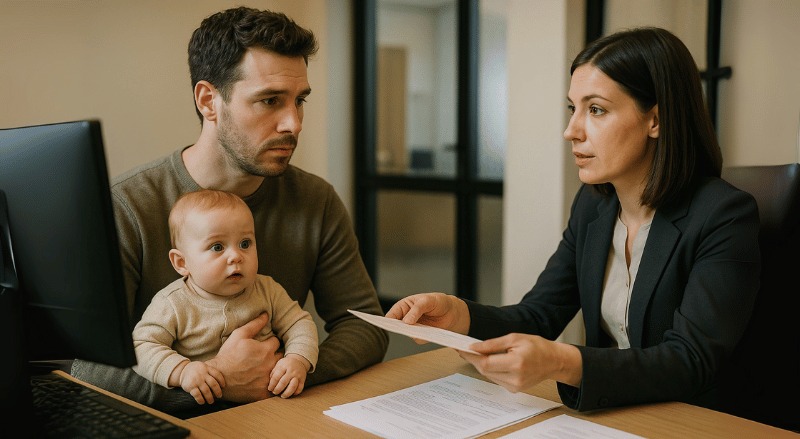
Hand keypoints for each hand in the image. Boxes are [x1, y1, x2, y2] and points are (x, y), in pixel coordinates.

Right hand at [179, 361, 224, 404]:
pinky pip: (197, 395)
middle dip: (217, 391)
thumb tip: (221, 382)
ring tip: (211, 401)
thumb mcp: (204, 367)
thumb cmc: (196, 370)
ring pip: (206, 391)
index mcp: (207, 368)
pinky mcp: (190, 386)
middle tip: (219, 396)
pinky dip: (201, 400)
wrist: (182, 370)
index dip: (221, 381)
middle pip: (213, 384)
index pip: (217, 375)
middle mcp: (202, 374)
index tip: (223, 386)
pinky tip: (202, 402)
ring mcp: (196, 380)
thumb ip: (211, 372)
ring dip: (210, 398)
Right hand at [205, 313, 282, 402]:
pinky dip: (272, 384)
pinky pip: (274, 387)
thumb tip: (266, 314)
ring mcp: (268, 379)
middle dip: (275, 355)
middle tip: (265, 357)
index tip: (264, 345)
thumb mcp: (239, 335)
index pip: (276, 342)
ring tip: (265, 368)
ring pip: (279, 372)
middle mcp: (270, 364)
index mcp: (266, 350)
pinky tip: (264, 381)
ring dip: (275, 369)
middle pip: (281, 357)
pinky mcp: (264, 392)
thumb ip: (254, 324)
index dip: (271, 342)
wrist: (218, 378)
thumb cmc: (227, 356)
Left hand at [268, 354, 309, 398]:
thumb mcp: (278, 365)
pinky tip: (290, 394)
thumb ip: (273, 373)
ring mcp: (298, 375)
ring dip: (286, 393)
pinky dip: (295, 393)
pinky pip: (299, 389)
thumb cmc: (286, 364)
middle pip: (283, 382)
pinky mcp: (302, 380)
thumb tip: (270, 384)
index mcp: (284, 366)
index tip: (270, 389)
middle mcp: (291, 371)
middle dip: (277, 389)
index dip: (272, 384)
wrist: (298, 360)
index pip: (276, 377)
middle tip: (274, 392)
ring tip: (282, 395)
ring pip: (292, 387)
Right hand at [385, 292, 470, 336]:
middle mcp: (406, 318)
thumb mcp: (427, 301)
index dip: (387, 320)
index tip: (387, 324)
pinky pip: (417, 339)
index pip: (392, 314)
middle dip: (399, 328)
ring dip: (412, 332)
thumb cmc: (438, 302)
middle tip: (402, 328)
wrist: (453, 312)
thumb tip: (406, 321)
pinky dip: (422, 336)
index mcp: (404, 306)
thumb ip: (416, 310)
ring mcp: (413, 328)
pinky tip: (428, 332)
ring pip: (407, 334)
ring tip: (419, 328)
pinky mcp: (421, 336)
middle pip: (397, 326)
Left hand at [458, 333, 582, 392]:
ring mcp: (515, 387)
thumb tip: (474, 347)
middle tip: (464, 348)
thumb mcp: (514, 338)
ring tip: (476, 352)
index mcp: (516, 363)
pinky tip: (489, 360)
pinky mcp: (514, 390)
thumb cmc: (537, 346)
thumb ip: (492, 344)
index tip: (461, 348)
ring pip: (488, 375)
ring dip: (481, 364)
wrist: (554, 361)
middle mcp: (515, 378)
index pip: (486, 363)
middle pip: (485, 370)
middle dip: (473, 359)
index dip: (471, 356)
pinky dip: (490, 369)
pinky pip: (496, 379)